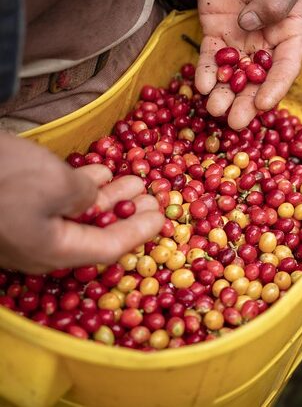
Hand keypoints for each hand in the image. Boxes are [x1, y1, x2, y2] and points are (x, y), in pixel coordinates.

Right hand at [0, 135, 163, 273]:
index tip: (161, 218)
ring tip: (133, 180)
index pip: (109, 247)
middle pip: (95, 234)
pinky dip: (80, 189)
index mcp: (55, 251)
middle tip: (152, 198)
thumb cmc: (1, 179)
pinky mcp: (11, 209)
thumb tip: (92, 199)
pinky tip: (98, 173)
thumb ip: (87, 196)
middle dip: (127, 213)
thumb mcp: (58, 185)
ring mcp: (24, 230)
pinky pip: (55, 205)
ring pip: (76, 216)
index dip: (139, 231)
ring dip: (107, 197)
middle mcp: (41, 247)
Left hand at [195, 0, 301, 129]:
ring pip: (233, 75)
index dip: (276, 88)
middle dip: (246, 103)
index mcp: (290, 32)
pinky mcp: (215, 32)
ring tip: (214, 110)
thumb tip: (250, 25)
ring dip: (224, 95)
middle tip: (236, 123)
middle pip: (258, 80)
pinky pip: (211, 58)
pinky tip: (201, 87)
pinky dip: (206, 73)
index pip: (286, 67)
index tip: (264, 104)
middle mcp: (266, 42)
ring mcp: (240, 40)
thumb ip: (275, 2)